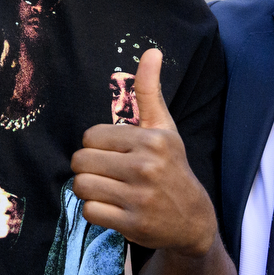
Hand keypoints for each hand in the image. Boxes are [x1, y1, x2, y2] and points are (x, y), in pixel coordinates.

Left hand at [72, 49, 217, 255]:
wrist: (192, 220)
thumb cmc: (171, 166)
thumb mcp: (164, 128)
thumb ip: (149, 91)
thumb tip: (151, 50)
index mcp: (152, 139)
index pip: (91, 136)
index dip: (96, 146)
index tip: (113, 153)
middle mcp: (146, 167)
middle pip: (81, 161)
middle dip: (88, 168)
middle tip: (107, 173)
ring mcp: (139, 197)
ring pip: (82, 186)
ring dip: (89, 190)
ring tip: (108, 190)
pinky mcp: (132, 224)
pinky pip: (89, 211)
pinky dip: (96, 211)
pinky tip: (113, 208)